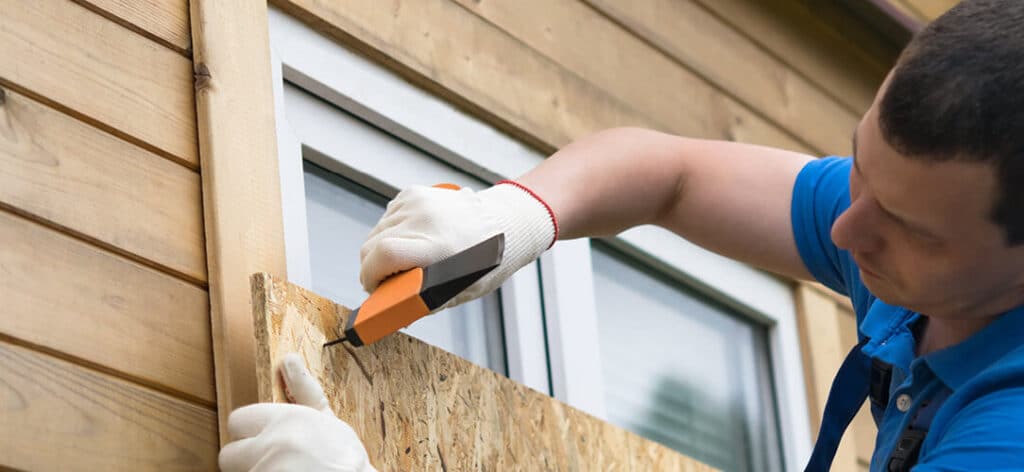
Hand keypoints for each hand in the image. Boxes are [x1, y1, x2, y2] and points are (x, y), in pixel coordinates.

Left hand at [219, 353, 375, 471]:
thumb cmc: (346, 462)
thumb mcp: (329, 422)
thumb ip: (304, 392)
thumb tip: (289, 360)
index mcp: (288, 420)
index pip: (237, 420)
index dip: (248, 434)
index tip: (261, 442)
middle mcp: (273, 445)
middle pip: (228, 454)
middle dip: (245, 460)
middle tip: (273, 463)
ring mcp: (266, 470)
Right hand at [360, 182, 556, 309]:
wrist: (504, 222)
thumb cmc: (484, 262)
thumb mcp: (459, 290)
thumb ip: (422, 301)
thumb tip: (389, 311)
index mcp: (439, 245)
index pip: (384, 254)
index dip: (370, 275)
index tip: (373, 288)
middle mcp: (425, 219)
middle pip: (372, 245)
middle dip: (372, 268)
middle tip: (385, 282)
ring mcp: (418, 202)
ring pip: (376, 232)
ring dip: (381, 250)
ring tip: (404, 260)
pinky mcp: (414, 193)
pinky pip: (387, 218)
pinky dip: (391, 232)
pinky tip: (410, 239)